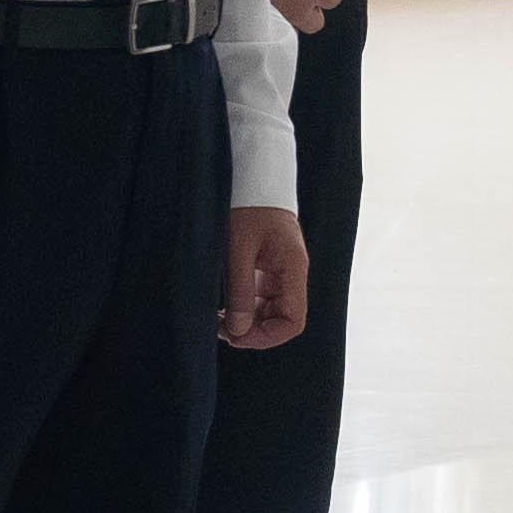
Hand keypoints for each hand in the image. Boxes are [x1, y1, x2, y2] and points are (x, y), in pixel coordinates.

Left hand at [220, 206, 310, 349]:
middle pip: (283, 319)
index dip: (268, 337)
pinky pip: (262, 299)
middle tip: (220, 330)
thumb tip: (237, 330)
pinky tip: (224, 308)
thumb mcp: (238, 247)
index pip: (293, 320)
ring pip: (271, 312)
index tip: (237, 337)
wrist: (251, 175)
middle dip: (254, 331)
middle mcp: (292, 273)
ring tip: (218, 320)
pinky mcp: (268, 268)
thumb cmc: (247, 204)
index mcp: (293, 267)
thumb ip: (239, 291)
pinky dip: (245, 308)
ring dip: (248, 321)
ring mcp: (280, 272)